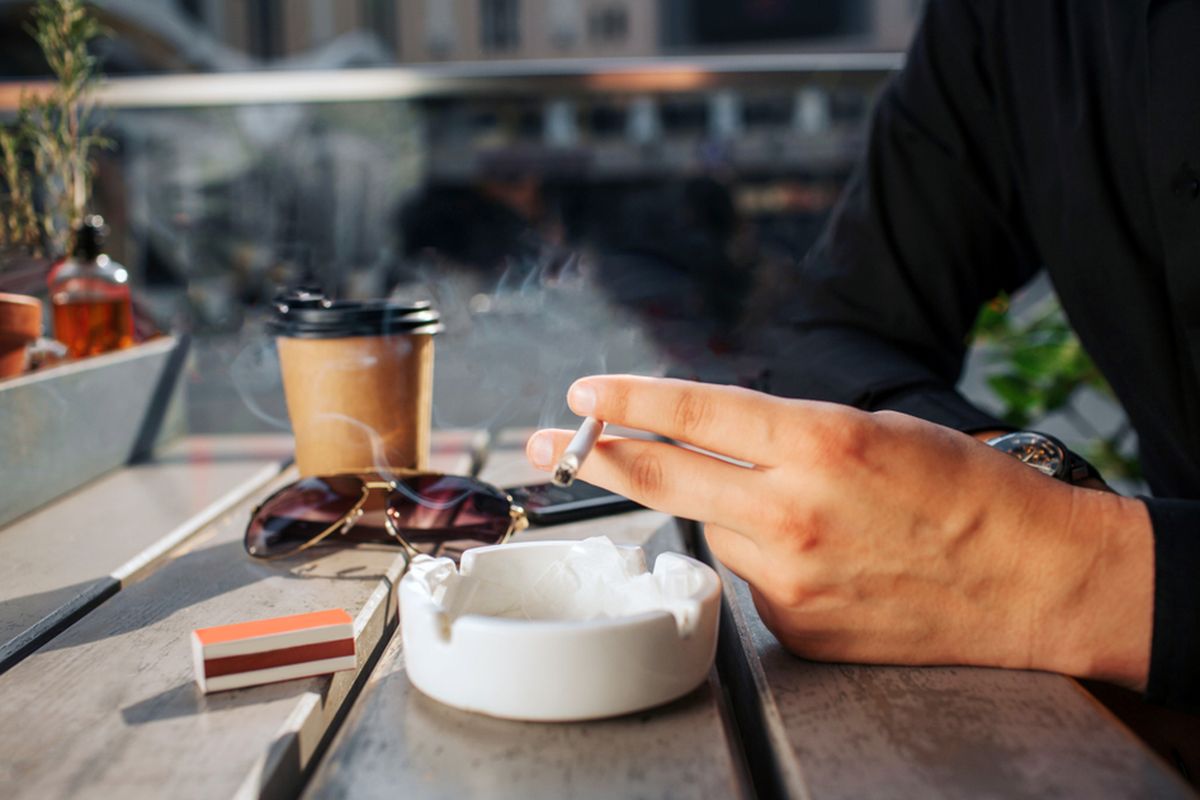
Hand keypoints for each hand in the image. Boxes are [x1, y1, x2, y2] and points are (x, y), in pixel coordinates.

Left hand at [527, 376, 1153, 688]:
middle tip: (549, 446)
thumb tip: (707, 439)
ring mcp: (791, 575)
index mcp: (820, 443)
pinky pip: (751, 578)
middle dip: (598, 457)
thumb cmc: (963, 491)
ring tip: (812, 514)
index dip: (631, 399)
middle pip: (666, 478)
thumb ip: (784, 436)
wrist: (1029, 579)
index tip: (583, 394)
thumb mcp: (876, 429)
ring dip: (733, 513)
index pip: (698, 412)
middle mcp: (794, 510)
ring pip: (716, 529)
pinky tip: (826, 558)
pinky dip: (769, 560)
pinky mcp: (796, 625)